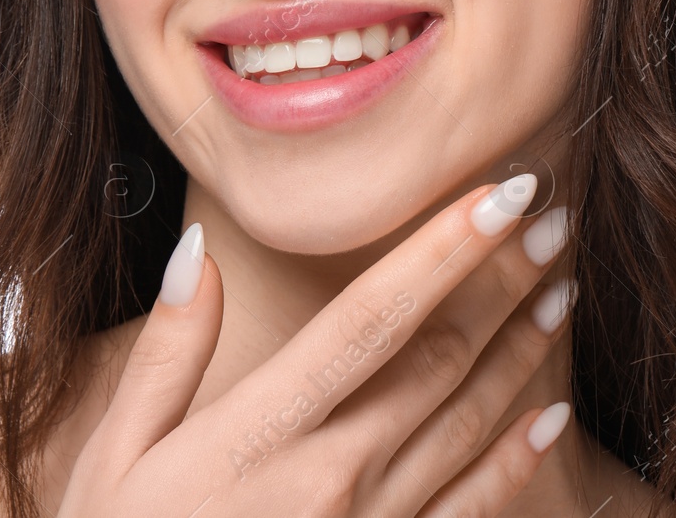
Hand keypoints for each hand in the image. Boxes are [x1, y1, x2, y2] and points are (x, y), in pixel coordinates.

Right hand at [55, 176, 576, 516]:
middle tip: (549, 215)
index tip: (500, 190)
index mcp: (259, 433)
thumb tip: (202, 252)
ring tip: (560, 290)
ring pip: (465, 423)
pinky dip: (517, 460)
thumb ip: (168, 354)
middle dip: (502, 281)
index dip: (445, 249)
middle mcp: (328, 477)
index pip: (372, 318)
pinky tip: (552, 416)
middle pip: (438, 359)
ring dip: (521, 352)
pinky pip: (468, 510)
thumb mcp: (115, 457)